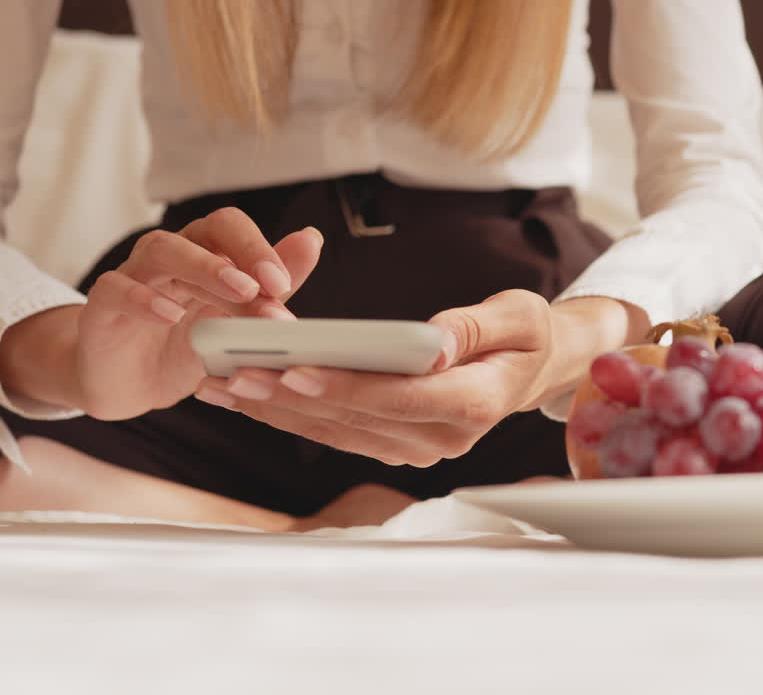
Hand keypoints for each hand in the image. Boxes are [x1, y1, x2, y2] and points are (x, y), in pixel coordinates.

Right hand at [0, 208, 322, 418]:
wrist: (130, 383)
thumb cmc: (186, 344)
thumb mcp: (237, 321)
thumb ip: (272, 285)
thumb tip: (311, 239)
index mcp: (205, 254)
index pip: (232, 229)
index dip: (259, 248)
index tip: (283, 284)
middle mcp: (171, 255)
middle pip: (204, 230)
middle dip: (243, 253)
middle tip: (269, 285)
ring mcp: (134, 276)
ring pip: (162, 250)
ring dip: (204, 268)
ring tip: (238, 291)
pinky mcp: (102, 305)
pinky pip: (116, 289)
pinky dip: (144, 300)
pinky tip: (170, 315)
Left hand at [196, 291, 648, 466]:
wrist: (538, 368)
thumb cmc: (528, 333)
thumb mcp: (518, 316)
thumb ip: (472, 328)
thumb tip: (428, 343)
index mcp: (475, 404)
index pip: (400, 397)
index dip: (346, 387)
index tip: (297, 371)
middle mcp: (445, 437)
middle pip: (356, 419)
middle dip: (292, 396)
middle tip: (236, 371)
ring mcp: (420, 447)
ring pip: (336, 433)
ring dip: (278, 410)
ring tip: (224, 383)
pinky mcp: (398, 444)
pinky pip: (337, 433)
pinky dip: (291, 414)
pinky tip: (249, 395)